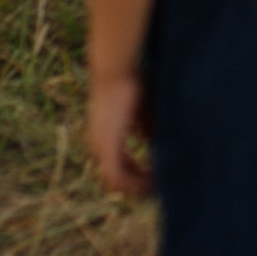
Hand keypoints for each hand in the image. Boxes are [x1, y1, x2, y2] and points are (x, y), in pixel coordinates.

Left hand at [89, 70, 151, 196]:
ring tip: (157, 185)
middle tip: (157, 186)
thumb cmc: (131, 80)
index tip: (155, 174)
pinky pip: (119, 175)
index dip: (136, 172)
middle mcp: (99, 144)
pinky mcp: (107, 146)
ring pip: (116, 180)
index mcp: (106, 134)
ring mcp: (101, 146)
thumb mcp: (141, 106)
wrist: (115, 68)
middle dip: (137, 184)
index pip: (118, 164)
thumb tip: (150, 140)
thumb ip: (145, 124)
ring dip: (137, 186)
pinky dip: (135, 181)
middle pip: (116, 177)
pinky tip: (152, 179)